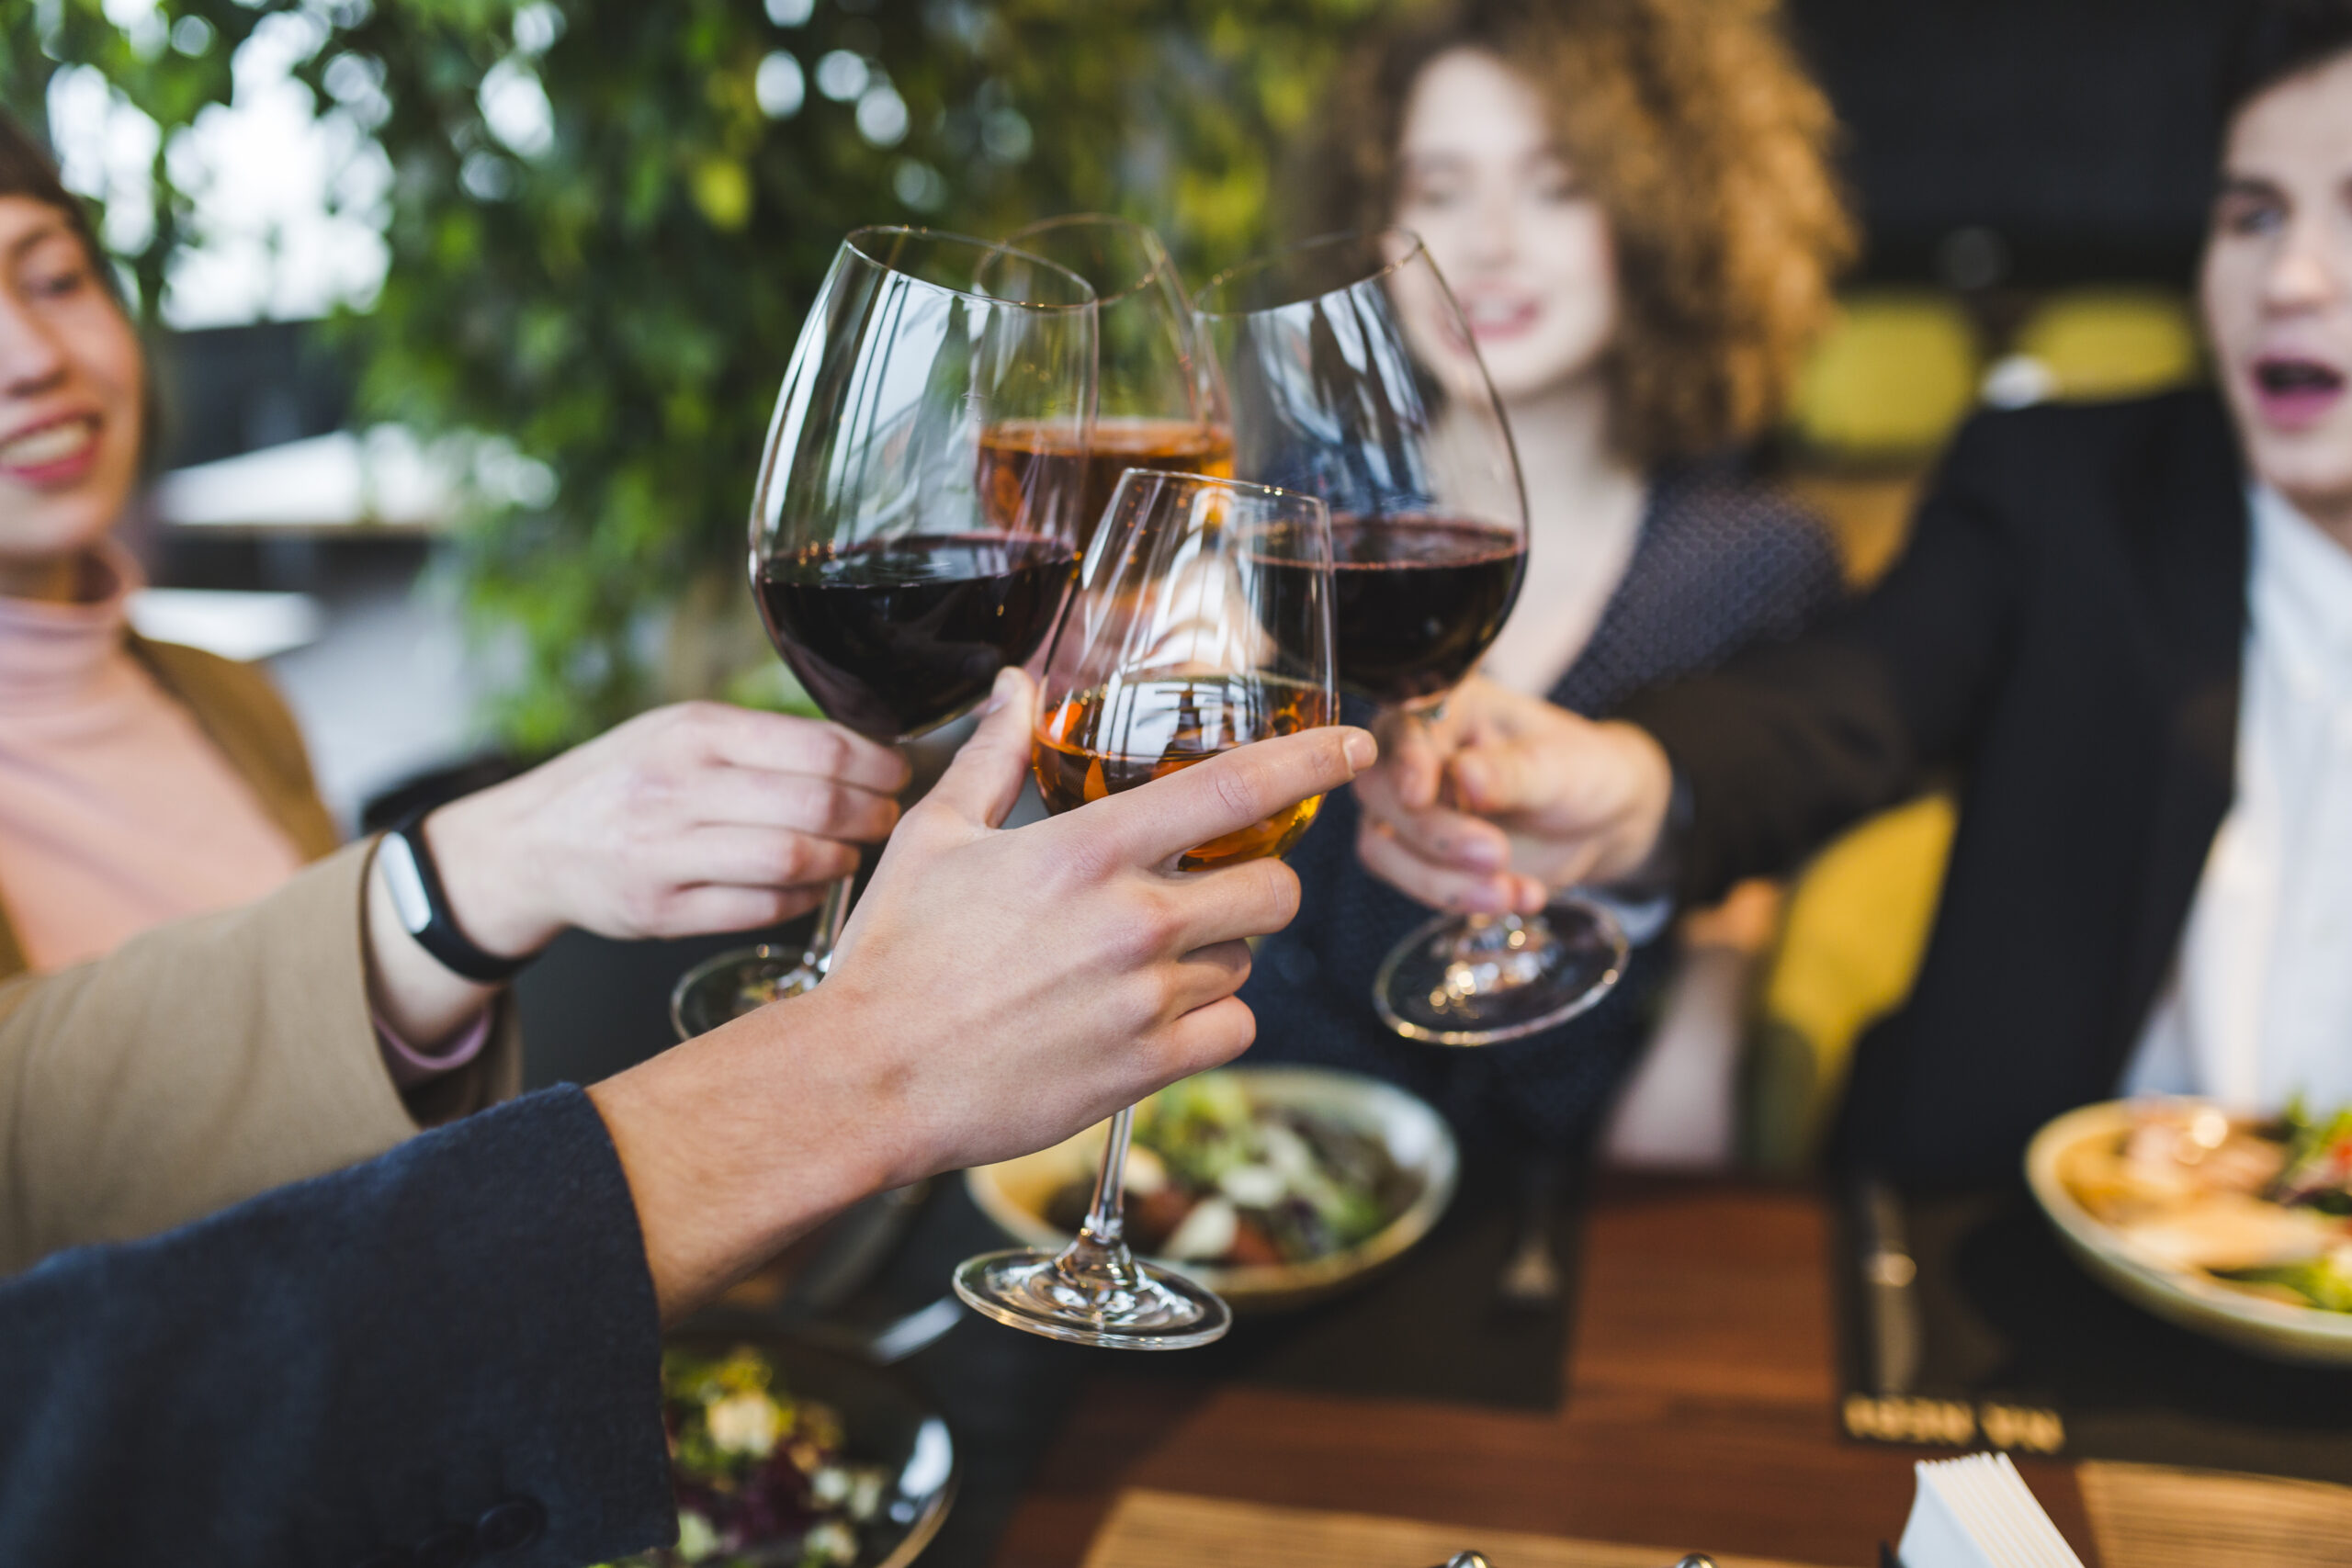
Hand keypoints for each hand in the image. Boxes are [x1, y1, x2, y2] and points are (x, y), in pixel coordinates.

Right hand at [430, 702, 910, 957]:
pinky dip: (802, 899)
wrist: (530, 842)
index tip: (897, 772)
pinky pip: (760, 909)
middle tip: (887, 818)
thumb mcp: (679, 731)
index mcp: (694, 731)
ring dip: (841, 860)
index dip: (876, 763)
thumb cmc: (625, 780)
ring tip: (851, 852)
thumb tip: (862, 751)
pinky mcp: (660, 911)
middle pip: (815, 804)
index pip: (816, 744)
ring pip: (792, 861)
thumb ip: (759, 740)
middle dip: (871, 814)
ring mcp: (665, 853)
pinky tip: (811, 886)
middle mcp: (678, 788)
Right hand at [588, 667, 1376, 1318]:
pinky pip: (1234, 1030)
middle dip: (1258, 886)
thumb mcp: (935, 836)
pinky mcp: (1147, 1068)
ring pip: (1248, 961)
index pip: (1235, 788)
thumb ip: (992, 754)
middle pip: (1276, 890)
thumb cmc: (894, 956)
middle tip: (1210, 892)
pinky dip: (1211, 1021)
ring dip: (1217, 955)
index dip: (1312, 761)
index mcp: (1089, 850)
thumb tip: (1013, 684)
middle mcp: (1134, 921)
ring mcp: (1148, 1000)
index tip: (1355, 748)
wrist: (867, 1078)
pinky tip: (1155, 1015)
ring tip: (1143, 961)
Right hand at [1353, 676, 1673, 915]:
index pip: (1405, 729)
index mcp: (1449, 709)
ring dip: (1442, 881)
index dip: (1406, 763)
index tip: (1419, 796)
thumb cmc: (1580, 771)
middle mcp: (1416, 754)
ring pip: (1383, 848)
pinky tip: (1518, 896)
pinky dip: (1461, 898)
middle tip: (1495, 855)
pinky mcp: (1419, 856)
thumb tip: (1462, 775)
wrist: (1599, 822)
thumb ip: (1510, 771)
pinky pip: (1412, 883)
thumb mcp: (1560, 766)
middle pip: (1380, 792)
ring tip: (1511, 892)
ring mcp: (1411, 809)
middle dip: (1433, 834)